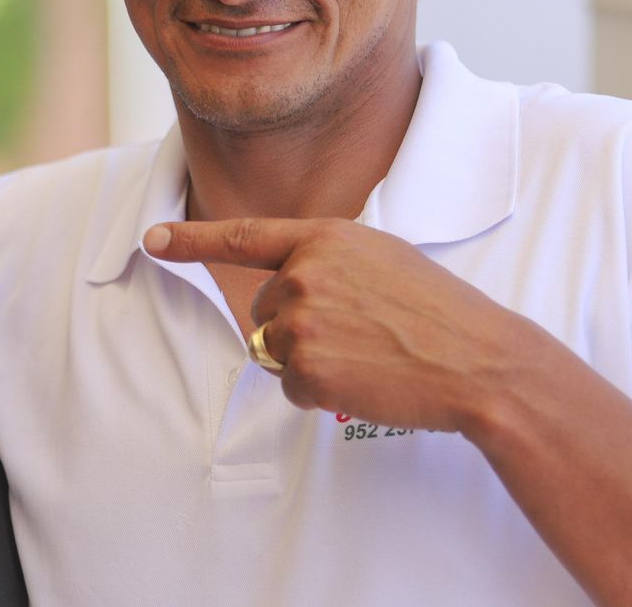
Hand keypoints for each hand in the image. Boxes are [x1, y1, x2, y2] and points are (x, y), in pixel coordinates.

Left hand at [144, 218, 558, 436]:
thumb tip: (286, 293)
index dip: (191, 239)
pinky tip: (365, 381)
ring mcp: (302, 321)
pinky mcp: (307, 368)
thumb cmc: (438, 313)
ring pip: (277, 351)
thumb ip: (327, 263)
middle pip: (263, 309)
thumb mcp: (382, 260)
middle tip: (360, 335)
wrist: (479, 361)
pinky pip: (293, 388)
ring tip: (369, 356)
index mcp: (325, 238)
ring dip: (312, 362)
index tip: (152, 239)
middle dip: (296, 327)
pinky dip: (322, 393)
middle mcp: (304, 274)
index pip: (244, 237)